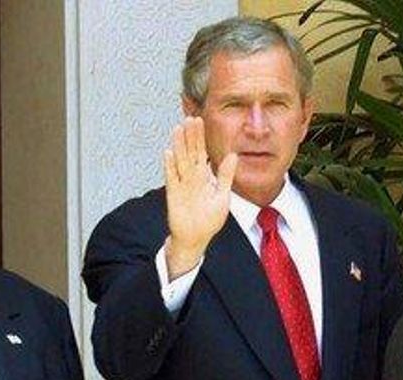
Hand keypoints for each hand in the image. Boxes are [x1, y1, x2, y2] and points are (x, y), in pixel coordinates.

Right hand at [162, 117, 237, 278]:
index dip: (200, 137)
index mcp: (202, 176)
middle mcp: (190, 178)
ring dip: (178, 145)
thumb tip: (234, 155)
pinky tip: (168, 153)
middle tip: (189, 117)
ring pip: (180, 161)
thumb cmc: (208, 219)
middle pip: (189, 152)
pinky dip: (170, 166)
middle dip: (189, 136)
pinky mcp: (174, 195)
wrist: (196, 238)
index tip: (199, 120)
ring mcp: (181, 185)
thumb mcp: (222, 195)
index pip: (201, 152)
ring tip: (177, 129)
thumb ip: (226, 175)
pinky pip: (172, 178)